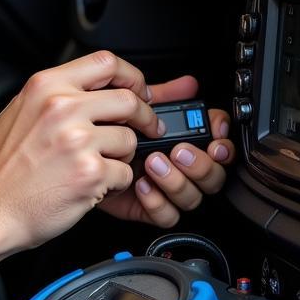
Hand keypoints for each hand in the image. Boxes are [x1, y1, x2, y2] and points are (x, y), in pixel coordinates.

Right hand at [0, 50, 161, 254]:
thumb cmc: (0, 169)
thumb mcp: (19, 113)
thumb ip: (54, 96)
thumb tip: (94, 89)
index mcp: (45, 87)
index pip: (106, 63)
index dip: (132, 77)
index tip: (138, 91)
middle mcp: (62, 108)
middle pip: (129, 100)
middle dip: (144, 118)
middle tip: (146, 129)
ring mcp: (77, 140)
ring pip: (130, 139)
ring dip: (122, 156)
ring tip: (98, 166)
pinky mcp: (90, 172)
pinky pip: (126, 173)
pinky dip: (115, 183)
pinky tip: (92, 186)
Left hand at [100, 75, 235, 227]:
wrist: (76, 158)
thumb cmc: (108, 132)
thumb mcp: (135, 109)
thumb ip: (164, 97)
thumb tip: (188, 84)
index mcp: (186, 144)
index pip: (220, 147)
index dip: (224, 143)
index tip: (215, 134)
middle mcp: (182, 169)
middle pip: (214, 176)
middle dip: (201, 164)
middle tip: (178, 150)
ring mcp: (167, 190)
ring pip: (193, 197)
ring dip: (176, 180)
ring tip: (152, 163)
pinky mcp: (149, 208)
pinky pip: (167, 216)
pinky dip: (157, 202)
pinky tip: (141, 185)